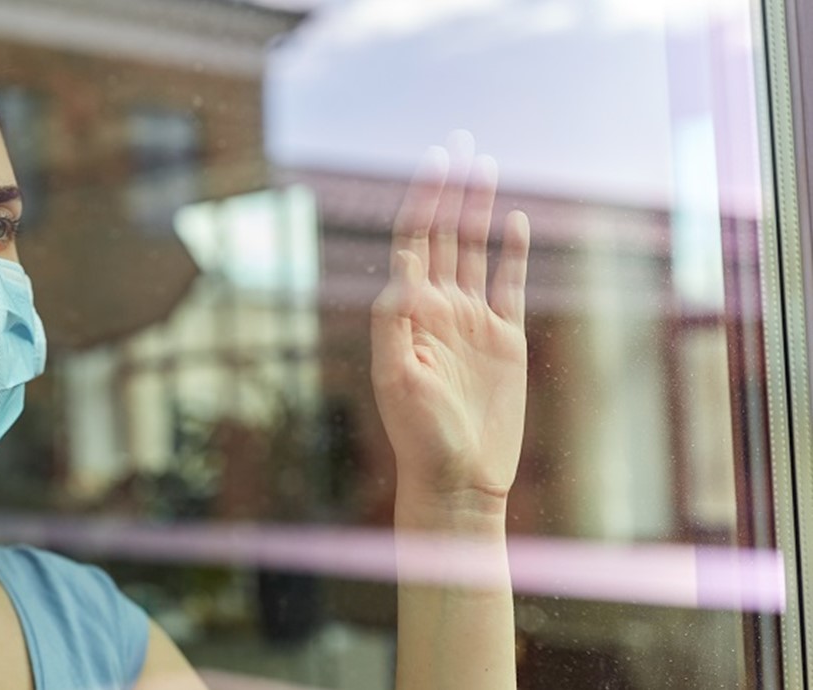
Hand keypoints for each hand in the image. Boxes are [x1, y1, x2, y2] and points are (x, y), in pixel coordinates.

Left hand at [370, 131, 530, 517]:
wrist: (458, 478)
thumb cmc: (419, 435)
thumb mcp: (396, 376)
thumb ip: (395, 320)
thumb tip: (404, 265)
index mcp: (408, 312)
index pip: (414, 242)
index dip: (422, 201)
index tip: (434, 162)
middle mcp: (438, 309)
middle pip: (443, 235)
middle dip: (449, 189)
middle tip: (459, 143)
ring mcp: (472, 322)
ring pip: (475, 251)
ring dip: (477, 209)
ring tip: (483, 167)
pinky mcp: (505, 340)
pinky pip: (509, 285)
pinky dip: (512, 252)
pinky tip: (515, 221)